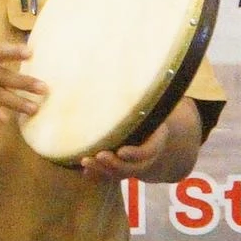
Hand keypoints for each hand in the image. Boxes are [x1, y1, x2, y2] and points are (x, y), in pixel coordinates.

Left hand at [80, 100, 201, 183]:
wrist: (153, 128)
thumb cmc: (148, 109)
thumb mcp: (151, 101)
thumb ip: (144, 92)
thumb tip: (133, 65)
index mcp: (156, 138)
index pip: (148, 151)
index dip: (136, 153)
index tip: (122, 151)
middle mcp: (147, 155)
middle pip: (133, 167)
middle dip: (115, 164)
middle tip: (100, 155)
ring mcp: (134, 163)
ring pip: (120, 173)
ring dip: (103, 170)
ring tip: (86, 161)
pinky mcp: (121, 166)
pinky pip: (110, 175)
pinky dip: (97, 175)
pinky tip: (84, 170)